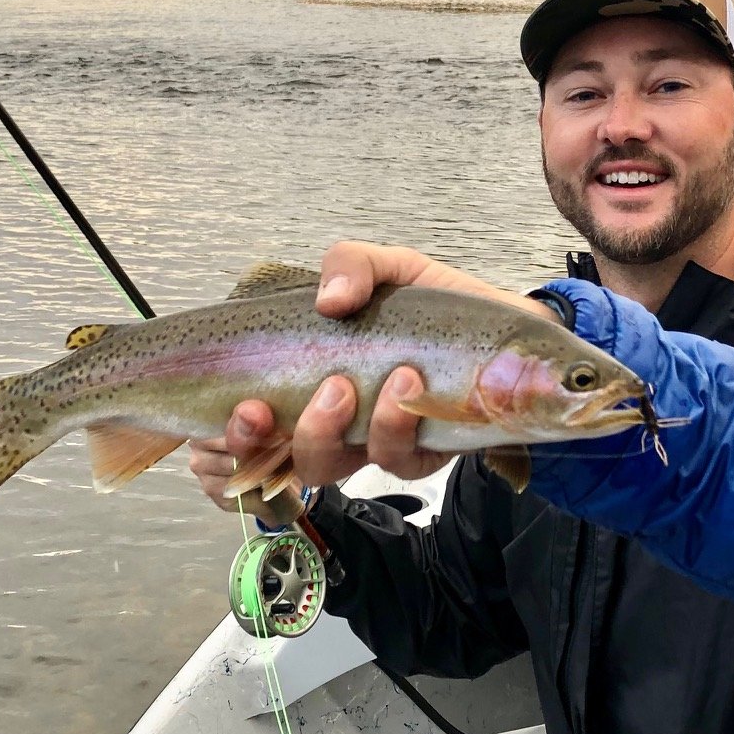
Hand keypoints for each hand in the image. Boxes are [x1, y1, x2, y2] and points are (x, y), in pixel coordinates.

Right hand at [188, 241, 562, 509]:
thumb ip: (351, 265)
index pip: (236, 431)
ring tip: (346, 386)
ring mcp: (371, 444)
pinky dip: (395, 425)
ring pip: (328, 467)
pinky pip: (396, 461)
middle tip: (261, 410)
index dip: (217, 443)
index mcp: (301, 383)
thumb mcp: (389, 268)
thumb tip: (327, 300)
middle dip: (253, 444)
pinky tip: (407, 388)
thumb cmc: (439, 306)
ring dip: (325, 432)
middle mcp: (328, 423)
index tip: (225, 412)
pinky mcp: (422, 455)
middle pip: (267, 462)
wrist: (516, 334)